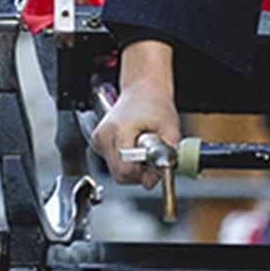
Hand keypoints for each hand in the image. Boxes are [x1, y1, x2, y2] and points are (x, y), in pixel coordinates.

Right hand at [91, 43, 180, 188]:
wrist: (143, 89)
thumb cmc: (155, 104)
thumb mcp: (171, 128)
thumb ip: (167, 155)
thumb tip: (151, 181)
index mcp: (119, 131)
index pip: (125, 170)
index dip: (142, 173)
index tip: (153, 165)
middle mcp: (104, 136)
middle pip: (119, 174)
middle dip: (138, 172)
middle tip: (151, 156)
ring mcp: (98, 139)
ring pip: (115, 171)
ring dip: (132, 166)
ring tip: (142, 147)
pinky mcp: (98, 142)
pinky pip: (112, 162)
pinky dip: (125, 160)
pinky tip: (133, 146)